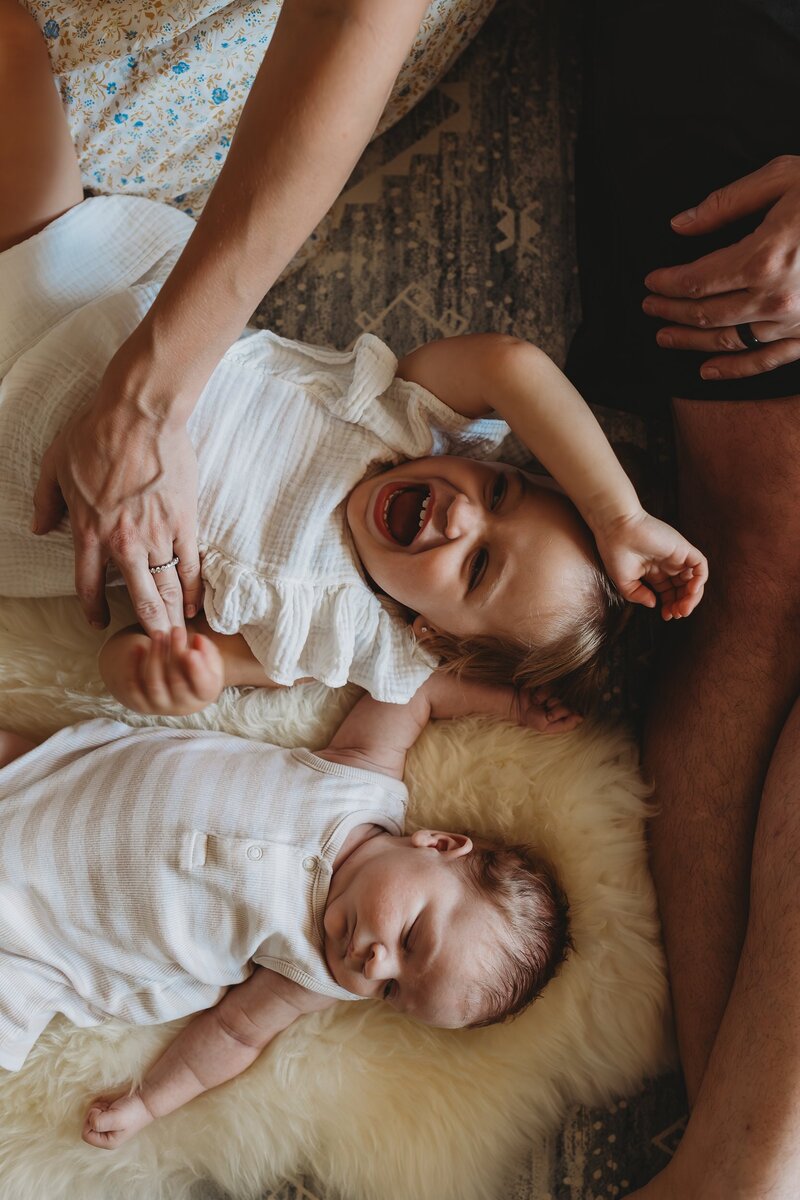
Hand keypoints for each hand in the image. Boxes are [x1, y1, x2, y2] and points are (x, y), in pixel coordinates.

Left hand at [32, 352, 202, 633]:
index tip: (98, 623)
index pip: (87, 585)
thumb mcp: (54, 465)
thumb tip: (39, 528)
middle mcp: (123, 542)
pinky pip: (190, 566)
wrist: (139, 413)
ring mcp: (157, 535)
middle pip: (137, 598)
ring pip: (166, 588)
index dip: (92, 610)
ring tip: (176, 639)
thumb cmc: (95, 433)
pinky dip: (192, 589)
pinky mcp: (185, 522)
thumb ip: (46, 502)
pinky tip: (194, 606)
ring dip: (171, 617)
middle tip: (154, 649)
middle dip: (146, 629)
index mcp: (89, 532)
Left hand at [82, 1090, 153, 1149]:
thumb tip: (90, 1120)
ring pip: (92, 1118)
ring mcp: (109, 1127)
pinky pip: (98, 1112)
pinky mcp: (111, 1117)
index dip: (91, 1121)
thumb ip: (98, 1123)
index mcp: (108, 1142)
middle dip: (94, 1114)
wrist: (147, 1098)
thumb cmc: (133, 1110)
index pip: (86, 1134)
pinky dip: (101, 1105)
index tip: (103, 1112)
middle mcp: (107, 1136)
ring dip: (98, 1108)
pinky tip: (111, 1104)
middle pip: (87, 1125)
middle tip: (107, 1108)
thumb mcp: (115, 1119)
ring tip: (110, 1106)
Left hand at [124, 627, 224, 715]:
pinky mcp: (140, 702)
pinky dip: (133, 666)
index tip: (191, 652)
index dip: (197, 671)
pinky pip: (133, 685)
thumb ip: (207, 650)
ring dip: (155, 656)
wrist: (175, 690)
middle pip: (176, 682)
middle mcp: (182, 704)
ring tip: (158, 634)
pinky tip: (137, 646)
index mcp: (205, 694)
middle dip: (175, 653)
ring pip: (154, 683)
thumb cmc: (196, 670)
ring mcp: (159, 705)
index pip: (203, 686)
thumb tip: (198, 639)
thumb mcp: (209, 660)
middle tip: (176, 630)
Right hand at [517, 688, 581, 733]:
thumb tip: (582, 717)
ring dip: (549, 701)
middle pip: (572, 705)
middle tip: (548, 713)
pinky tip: (535, 697)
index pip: (578, 715)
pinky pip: (553, 686)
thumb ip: (564, 724)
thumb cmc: (529, 717)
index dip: (572, 717)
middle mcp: (563, 704)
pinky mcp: (549, 683)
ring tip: (539, 704)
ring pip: (563, 695)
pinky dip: (543, 694)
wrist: (513, 704)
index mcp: (565, 716)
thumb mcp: (544, 727)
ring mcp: (557, 693)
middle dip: (560, 710)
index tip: (560, 720)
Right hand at [594, 510, 707, 619]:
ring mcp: (677, 557)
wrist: (616, 529)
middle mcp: (668, 565)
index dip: (671, 606)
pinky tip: (691, 590)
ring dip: (693, 597)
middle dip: (683, 604)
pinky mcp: (682, 548)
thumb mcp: (624, 582)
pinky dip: (701, 579)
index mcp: (654, 572)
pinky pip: (700, 565)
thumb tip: (654, 604)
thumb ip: (638, 595)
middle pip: (684, 589)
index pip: (670, 592)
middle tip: (677, 615)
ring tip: (683, 608)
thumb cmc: (615, 552)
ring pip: (695, 580)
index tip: (666, 616)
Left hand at [643, 156, 799, 379]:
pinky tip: (707, 370)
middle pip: (704, 316)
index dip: (666, 284)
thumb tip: (679, 225)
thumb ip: (725, 204)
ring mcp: (794, 321)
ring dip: (690, 342)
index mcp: (764, 256)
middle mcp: (775, 297)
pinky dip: (733, 369)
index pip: (695, 281)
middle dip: (670, 313)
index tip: (650, 281)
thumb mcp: (782, 178)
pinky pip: (765, 361)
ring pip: (728, 341)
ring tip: (665, 337)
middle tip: (649, 308)